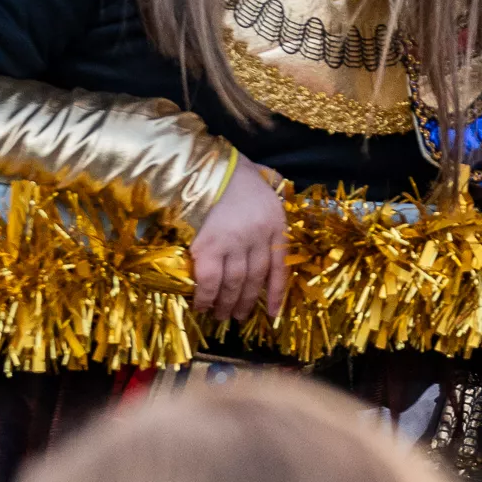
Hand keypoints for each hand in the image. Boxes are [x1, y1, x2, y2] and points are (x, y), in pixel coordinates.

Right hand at [188, 162, 287, 319]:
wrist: (203, 164)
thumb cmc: (231, 170)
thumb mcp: (263, 181)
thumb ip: (271, 196)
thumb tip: (275, 200)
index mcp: (275, 223)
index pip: (279, 266)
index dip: (277, 293)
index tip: (274, 314)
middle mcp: (259, 237)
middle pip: (255, 278)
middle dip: (247, 301)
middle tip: (239, 317)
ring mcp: (234, 244)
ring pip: (234, 283)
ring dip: (227, 303)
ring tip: (221, 316)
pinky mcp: (207, 247)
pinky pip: (210, 280)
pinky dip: (206, 296)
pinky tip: (201, 305)